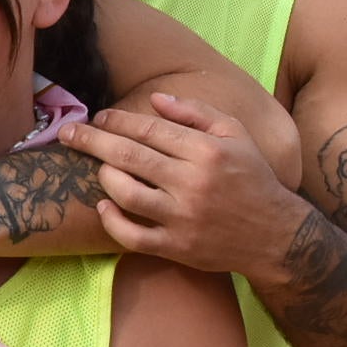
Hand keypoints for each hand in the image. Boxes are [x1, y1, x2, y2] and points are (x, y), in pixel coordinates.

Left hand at [69, 94, 298, 278]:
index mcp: (206, 152)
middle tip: (69, 134)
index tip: (99, 117)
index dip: (117, 120)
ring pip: (126, 193)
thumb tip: (156, 98)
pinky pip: (132, 235)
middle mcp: (192, 183)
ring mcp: (182, 218)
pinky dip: (112, 220)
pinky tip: (104, 205)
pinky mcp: (176, 247)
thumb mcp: (235, 135)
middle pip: (128, 156)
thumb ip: (196, 113)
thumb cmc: (252, 178)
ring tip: (98, 167)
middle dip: (92, 141)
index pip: (148, 129)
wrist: (277, 235)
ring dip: (104, 176)